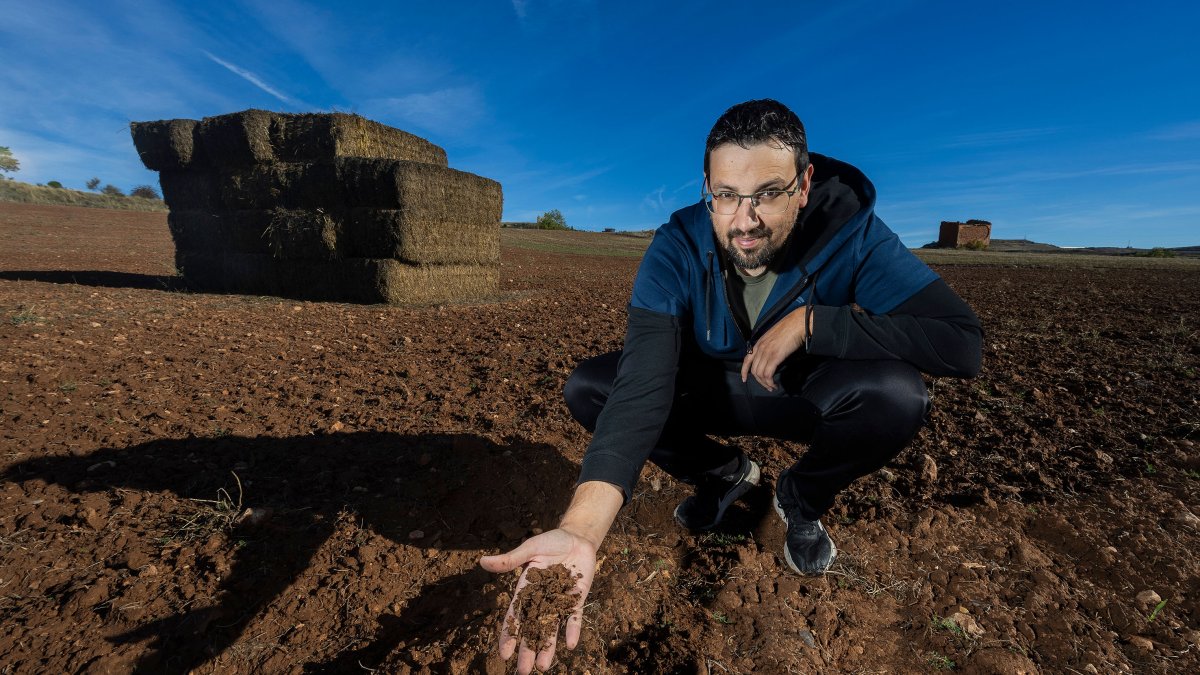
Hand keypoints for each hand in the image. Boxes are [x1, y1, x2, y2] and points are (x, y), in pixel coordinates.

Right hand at [480, 528, 597, 673]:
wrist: (576, 537)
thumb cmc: (550, 541)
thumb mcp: (529, 549)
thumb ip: (510, 560)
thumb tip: (482, 561)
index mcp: (526, 589)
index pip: (515, 616)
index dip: (509, 634)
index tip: (504, 654)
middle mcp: (542, 599)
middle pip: (533, 628)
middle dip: (528, 649)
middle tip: (523, 671)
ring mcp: (560, 600)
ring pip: (552, 627)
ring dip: (548, 646)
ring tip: (544, 667)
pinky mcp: (577, 598)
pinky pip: (574, 616)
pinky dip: (572, 629)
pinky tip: (570, 644)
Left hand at [741, 306, 808, 391]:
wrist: (798, 323)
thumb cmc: (790, 328)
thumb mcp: (774, 336)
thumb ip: (769, 346)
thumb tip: (771, 357)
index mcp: (759, 343)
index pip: (746, 360)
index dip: (744, 371)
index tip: (744, 379)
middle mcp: (760, 348)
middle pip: (754, 370)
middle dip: (759, 381)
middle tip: (767, 387)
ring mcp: (767, 352)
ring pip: (760, 374)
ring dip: (765, 384)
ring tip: (772, 387)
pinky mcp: (775, 356)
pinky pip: (768, 374)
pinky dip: (770, 382)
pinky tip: (775, 384)